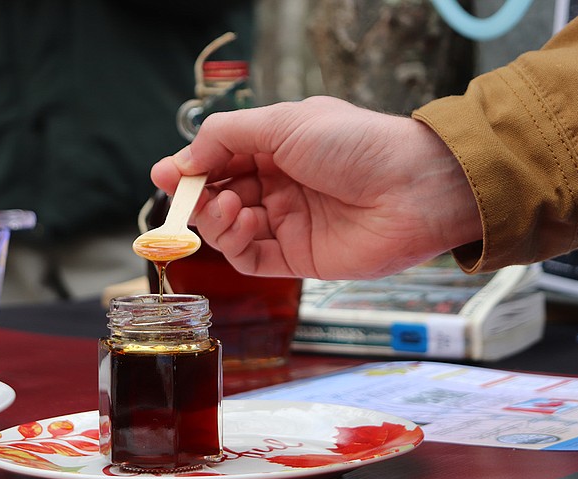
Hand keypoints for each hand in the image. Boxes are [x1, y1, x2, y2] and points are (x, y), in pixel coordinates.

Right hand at [151, 96, 481, 278]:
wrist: (413, 189)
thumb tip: (182, 158)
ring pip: (229, 228)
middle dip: (197, 195)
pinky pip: (250, 256)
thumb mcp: (285, 123)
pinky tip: (238, 223)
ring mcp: (288, 222)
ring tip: (225, 204)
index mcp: (279, 147)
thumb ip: (228, 137)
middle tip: (183, 194)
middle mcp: (280, 185)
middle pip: (220, 195)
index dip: (191, 167)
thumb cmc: (357, 145)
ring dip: (214, 217)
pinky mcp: (297, 257)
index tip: (165, 173)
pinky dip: (233, 243)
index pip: (221, 159)